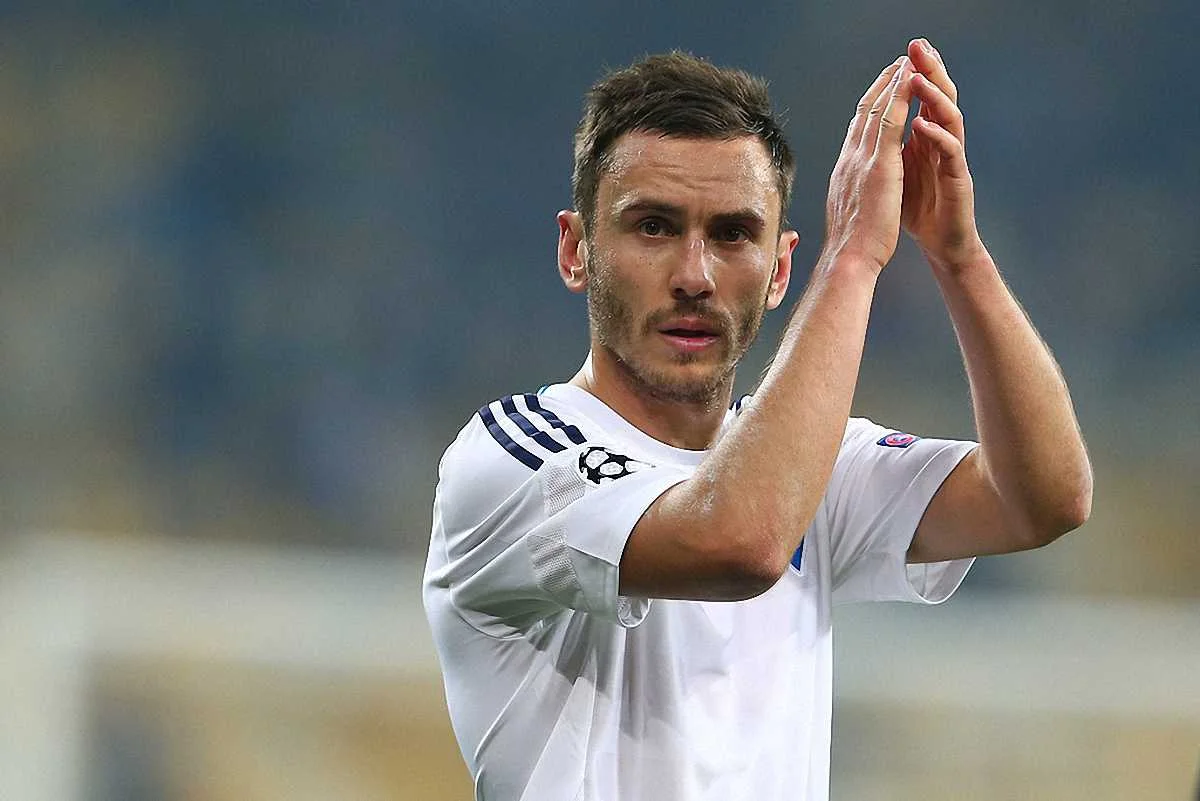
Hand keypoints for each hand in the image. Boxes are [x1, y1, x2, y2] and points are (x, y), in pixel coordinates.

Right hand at [821, 55, 914, 275]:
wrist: (849, 258)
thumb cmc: (852, 246)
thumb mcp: (850, 213)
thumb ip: (853, 195)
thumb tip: (854, 193)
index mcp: (845, 171)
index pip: (857, 131)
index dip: (870, 107)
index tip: (882, 90)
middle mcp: (849, 159)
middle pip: (864, 113)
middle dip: (881, 86)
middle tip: (897, 64)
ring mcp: (862, 159)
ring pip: (877, 110)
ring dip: (893, 82)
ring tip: (907, 62)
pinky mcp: (879, 164)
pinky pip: (891, 121)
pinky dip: (900, 96)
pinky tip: (911, 80)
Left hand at [901, 38, 985, 268]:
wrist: (940, 243)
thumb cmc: (918, 210)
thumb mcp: (896, 171)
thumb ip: (889, 147)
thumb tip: (869, 127)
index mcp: (925, 139)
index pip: (922, 99)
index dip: (914, 75)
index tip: (904, 50)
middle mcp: (942, 142)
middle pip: (939, 98)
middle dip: (929, 71)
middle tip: (918, 47)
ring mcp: (952, 159)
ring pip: (949, 118)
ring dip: (933, 96)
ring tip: (918, 77)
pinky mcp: (959, 179)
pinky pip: (949, 152)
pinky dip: (935, 137)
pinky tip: (922, 124)